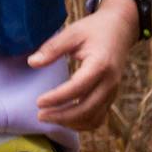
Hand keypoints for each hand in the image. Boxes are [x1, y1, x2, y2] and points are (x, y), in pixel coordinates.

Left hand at [27, 0, 139, 130]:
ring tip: (50, 117)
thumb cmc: (94, 29)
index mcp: (100, 65)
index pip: (77, 88)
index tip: (38, 102)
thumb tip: (32, 63)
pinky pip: (99, 117)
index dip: (57, 98)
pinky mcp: (112, 96)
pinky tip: (65, 119)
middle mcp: (110, 82)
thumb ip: (53, 48)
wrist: (120, 29)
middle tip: (39, 115)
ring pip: (94, 118)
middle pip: (86, 109)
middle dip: (62, 116)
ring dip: (71, 123)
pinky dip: (82, 123)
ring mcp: (113, 92)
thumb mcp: (72, 33)